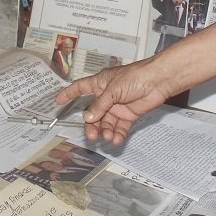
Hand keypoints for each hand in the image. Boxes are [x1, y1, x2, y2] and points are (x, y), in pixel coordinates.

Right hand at [54, 59, 172, 144]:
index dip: (69, 94)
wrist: (157, 81)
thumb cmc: (135, 76)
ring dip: (106, 131)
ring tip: (108, 136)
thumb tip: (89, 117)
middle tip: (92, 135)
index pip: (80, 88)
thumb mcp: (113, 89)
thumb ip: (100, 104)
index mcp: (100, 83)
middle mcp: (107, 96)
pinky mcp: (129, 114)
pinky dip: (117, 134)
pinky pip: (120, 127)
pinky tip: (116, 139)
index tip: (58, 101)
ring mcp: (118, 106)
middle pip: (94, 113)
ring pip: (106, 122)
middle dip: (92, 125)